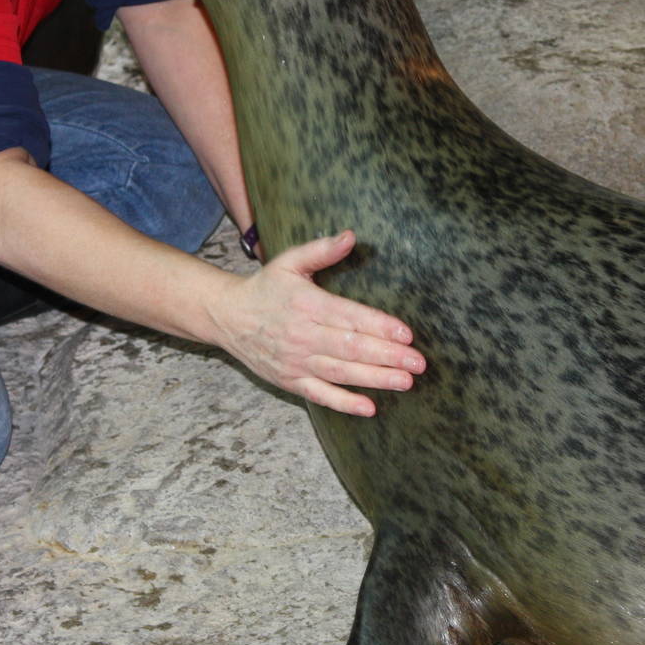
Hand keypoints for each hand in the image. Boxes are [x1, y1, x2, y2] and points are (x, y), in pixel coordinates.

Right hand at [207, 230, 424, 415]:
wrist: (226, 316)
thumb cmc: (265, 287)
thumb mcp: (289, 262)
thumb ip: (321, 250)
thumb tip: (351, 236)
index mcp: (307, 304)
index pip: (349, 317)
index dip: (379, 326)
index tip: (406, 334)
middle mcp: (302, 335)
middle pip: (350, 348)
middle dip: (387, 356)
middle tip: (418, 363)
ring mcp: (296, 361)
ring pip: (340, 372)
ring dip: (375, 378)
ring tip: (405, 382)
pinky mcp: (289, 381)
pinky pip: (320, 395)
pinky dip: (344, 403)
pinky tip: (369, 407)